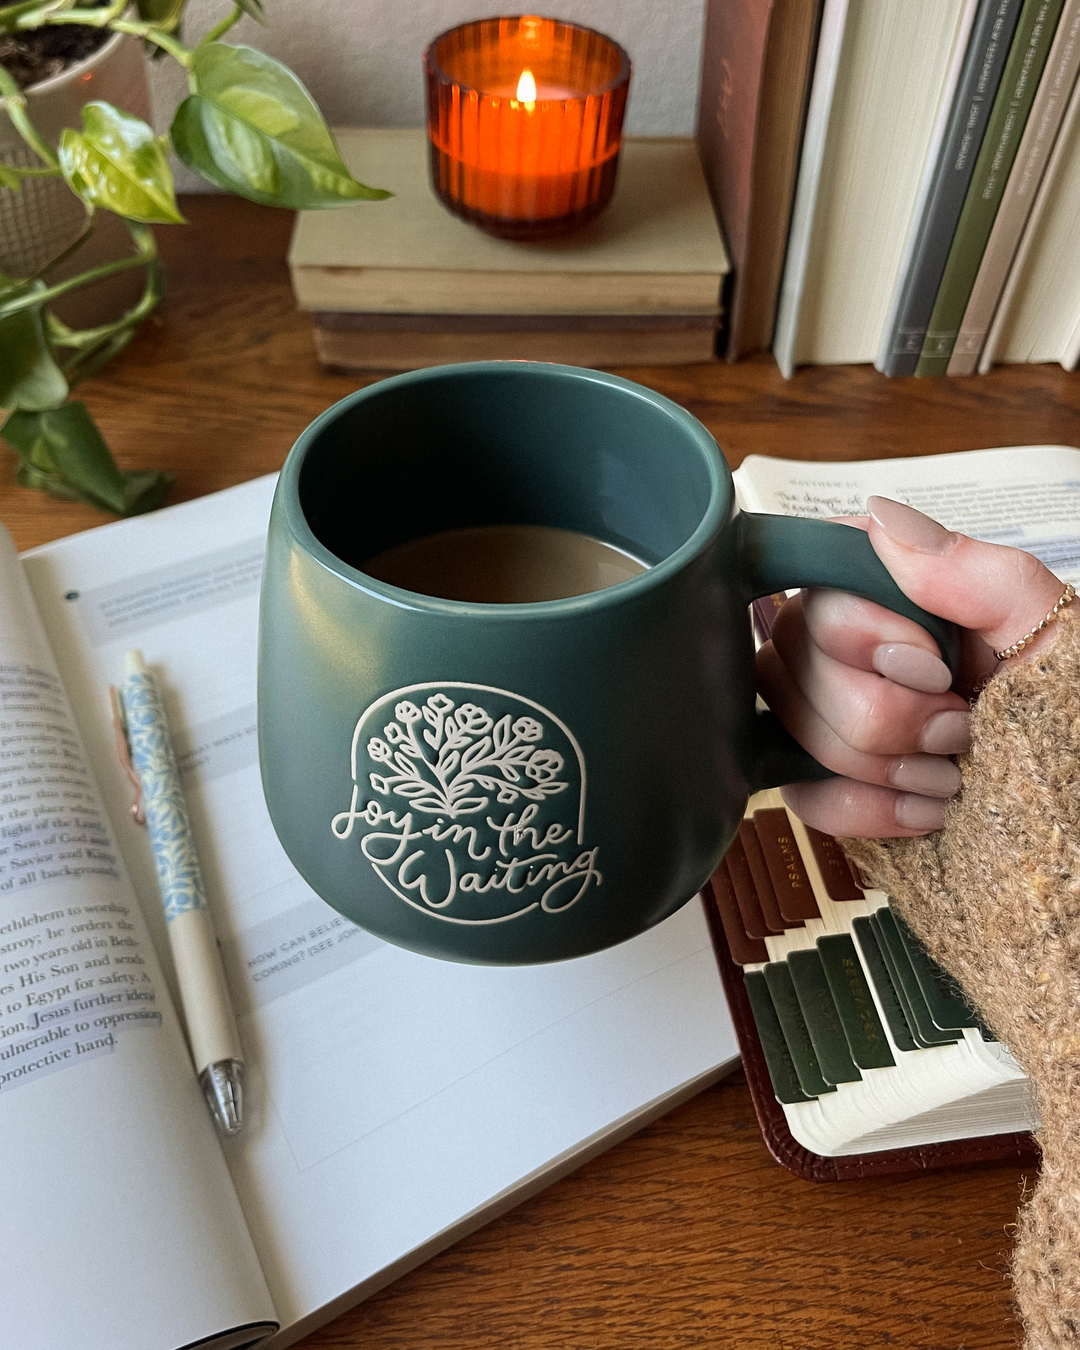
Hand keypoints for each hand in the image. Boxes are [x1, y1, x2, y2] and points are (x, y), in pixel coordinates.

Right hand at [758, 496, 1066, 837]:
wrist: (1075, 801)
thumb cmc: (1067, 706)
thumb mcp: (1045, 630)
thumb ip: (972, 573)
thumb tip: (881, 519)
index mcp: (894, 595)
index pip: (814, 588)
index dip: (859, 632)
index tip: (934, 665)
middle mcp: (847, 648)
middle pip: (794, 664)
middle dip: (891, 713)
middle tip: (960, 726)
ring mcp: (829, 716)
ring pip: (797, 731)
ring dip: (889, 765)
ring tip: (953, 771)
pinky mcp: (827, 781)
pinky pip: (806, 795)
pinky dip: (872, 810)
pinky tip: (927, 810)